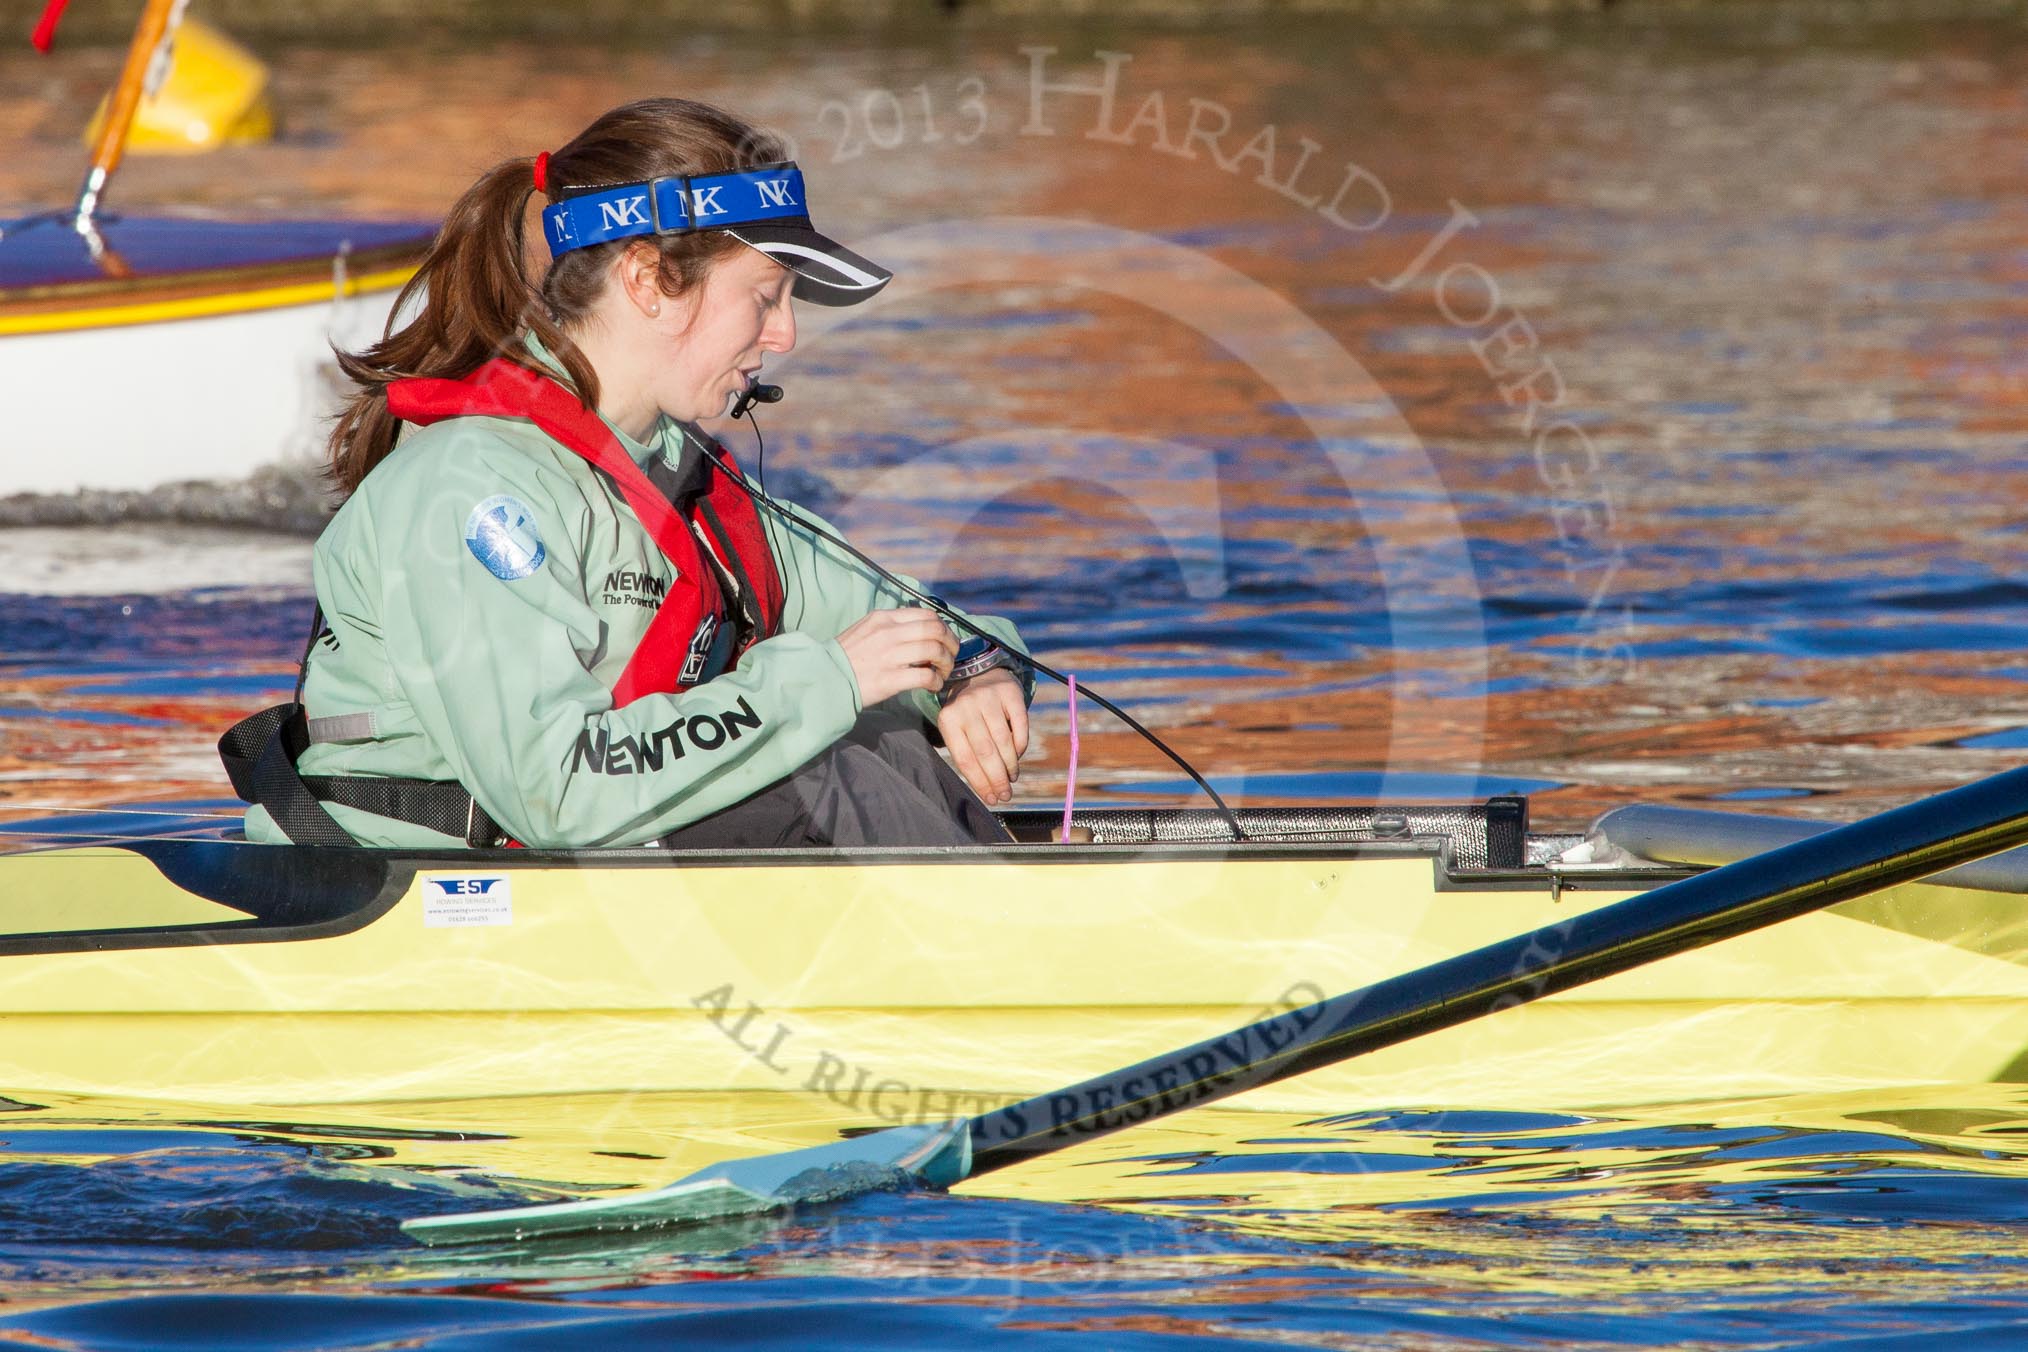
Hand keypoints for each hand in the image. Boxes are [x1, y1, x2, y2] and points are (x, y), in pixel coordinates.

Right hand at [838, 608, 956, 706]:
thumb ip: (892, 626)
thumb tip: (920, 630)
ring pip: (935, 650)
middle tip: (950, 656)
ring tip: (942, 672)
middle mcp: (888, 633)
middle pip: (936, 630)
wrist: (825, 678)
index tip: (945, 640)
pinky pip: (925, 676)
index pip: (927, 615)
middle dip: (951, 644)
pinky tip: (932, 686)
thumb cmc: (846, 657)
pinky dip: (936, 681)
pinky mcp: (890, 679)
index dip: (944, 628)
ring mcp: (889, 655)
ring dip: (946, 663)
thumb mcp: (866, 629)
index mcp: (884, 618)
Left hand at [937, 667, 1029, 804]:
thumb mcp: (957, 726)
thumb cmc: (967, 713)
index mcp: (948, 719)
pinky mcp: (1010, 693)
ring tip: (1012, 778)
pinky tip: (1018, 757)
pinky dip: (1021, 745)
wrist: (980, 672)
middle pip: (985, 752)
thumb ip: (967, 753)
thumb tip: (986, 789)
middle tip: (1005, 795)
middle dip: (997, 778)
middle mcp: (966, 706)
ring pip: (1003, 741)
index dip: (980, 782)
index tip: (991, 799)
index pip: (965, 759)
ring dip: (1010, 765)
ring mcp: (988, 697)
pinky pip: (1020, 726)